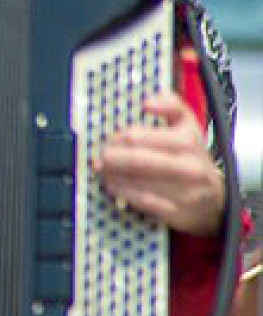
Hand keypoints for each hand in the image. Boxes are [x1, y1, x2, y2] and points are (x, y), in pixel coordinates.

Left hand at [97, 92, 224, 235]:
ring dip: (112, 176)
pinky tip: (114, 187)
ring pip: (137, 182)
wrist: (214, 199)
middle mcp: (190, 167)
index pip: (139, 137)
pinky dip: (122, 193)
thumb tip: (148, 103)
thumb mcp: (187, 125)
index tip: (111, 140)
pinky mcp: (177, 212)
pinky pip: (142, 202)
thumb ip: (170, 105)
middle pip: (136, 160)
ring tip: (103, 172)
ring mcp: (185, 192)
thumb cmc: (192, 157)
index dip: (118, 139)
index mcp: (188, 141)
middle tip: (100, 158)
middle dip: (111, 158)